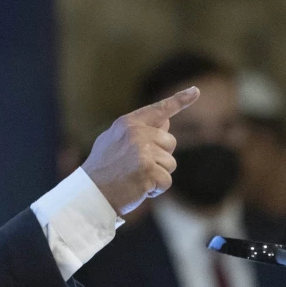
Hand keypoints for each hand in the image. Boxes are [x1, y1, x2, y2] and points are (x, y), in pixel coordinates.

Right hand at [81, 86, 199, 215]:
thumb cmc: (102, 170)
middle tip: (137, 168)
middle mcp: (136, 133)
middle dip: (160, 158)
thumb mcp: (113, 142)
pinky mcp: (148, 171)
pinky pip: (166, 181)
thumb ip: (137, 131)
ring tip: (135, 178)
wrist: (90, 195)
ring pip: (170, 163)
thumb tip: (166, 122)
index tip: (195, 91)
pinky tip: (139, 189)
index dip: (180, 100)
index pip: (159, 110)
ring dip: (158, 175)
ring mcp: (142, 151)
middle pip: (170, 142)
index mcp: (128, 123)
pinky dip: (156, 189)